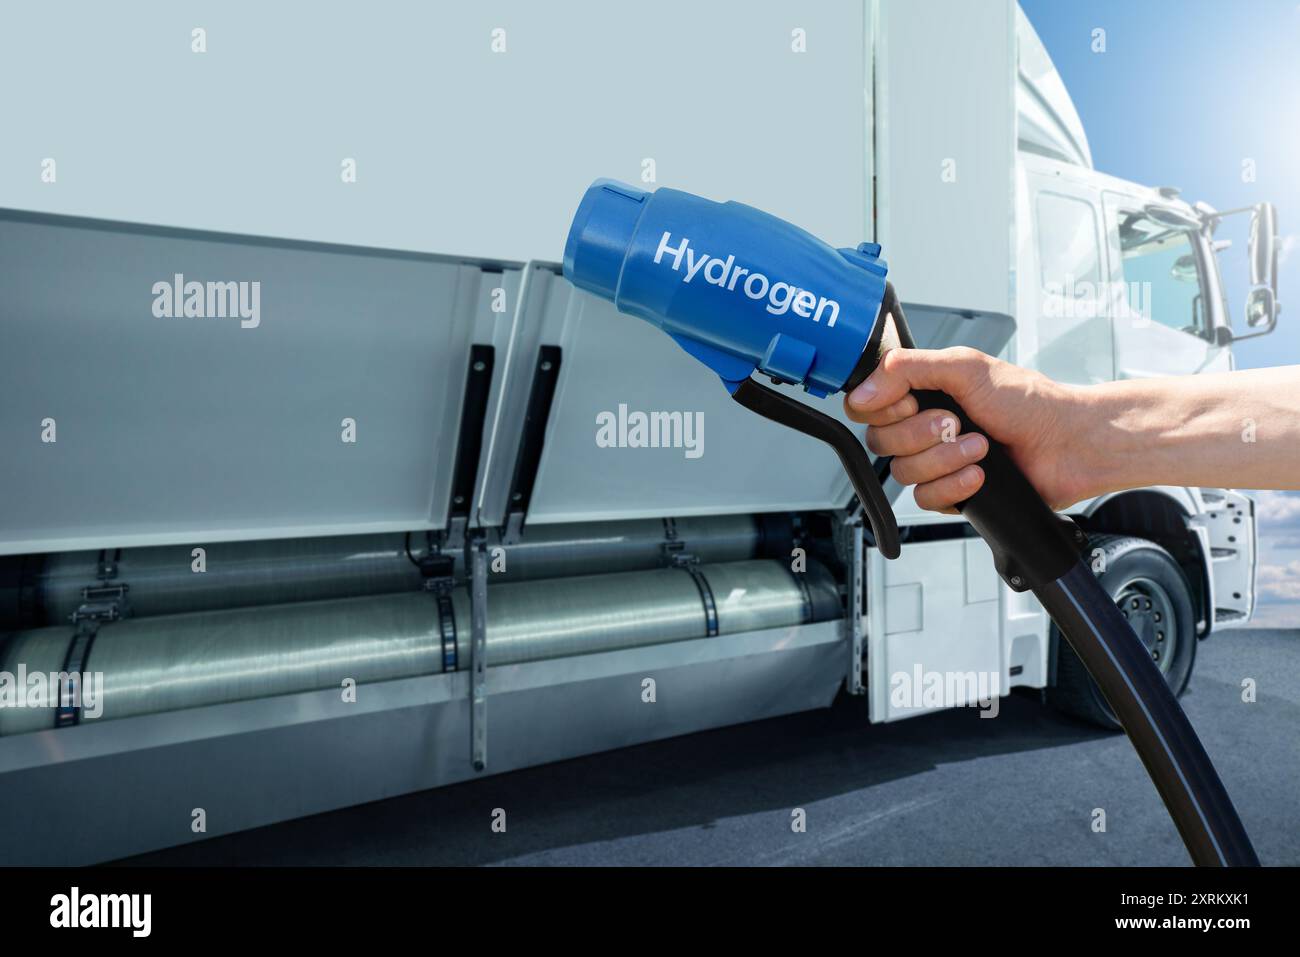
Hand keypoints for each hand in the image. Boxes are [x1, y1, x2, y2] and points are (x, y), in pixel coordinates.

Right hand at [843, 346, 1089, 512]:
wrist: (1068, 445)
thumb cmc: (1028, 402)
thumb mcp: (965, 367)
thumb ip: (907, 369)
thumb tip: (862, 389)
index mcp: (922, 392)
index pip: (867, 404)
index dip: (882, 408)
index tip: (910, 403)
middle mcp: (924, 426)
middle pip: (881, 441)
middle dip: (921, 434)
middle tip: (956, 423)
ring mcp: (936, 461)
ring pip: (903, 472)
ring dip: (944, 460)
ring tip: (980, 448)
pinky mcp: (950, 492)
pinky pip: (925, 498)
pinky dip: (954, 485)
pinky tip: (980, 475)